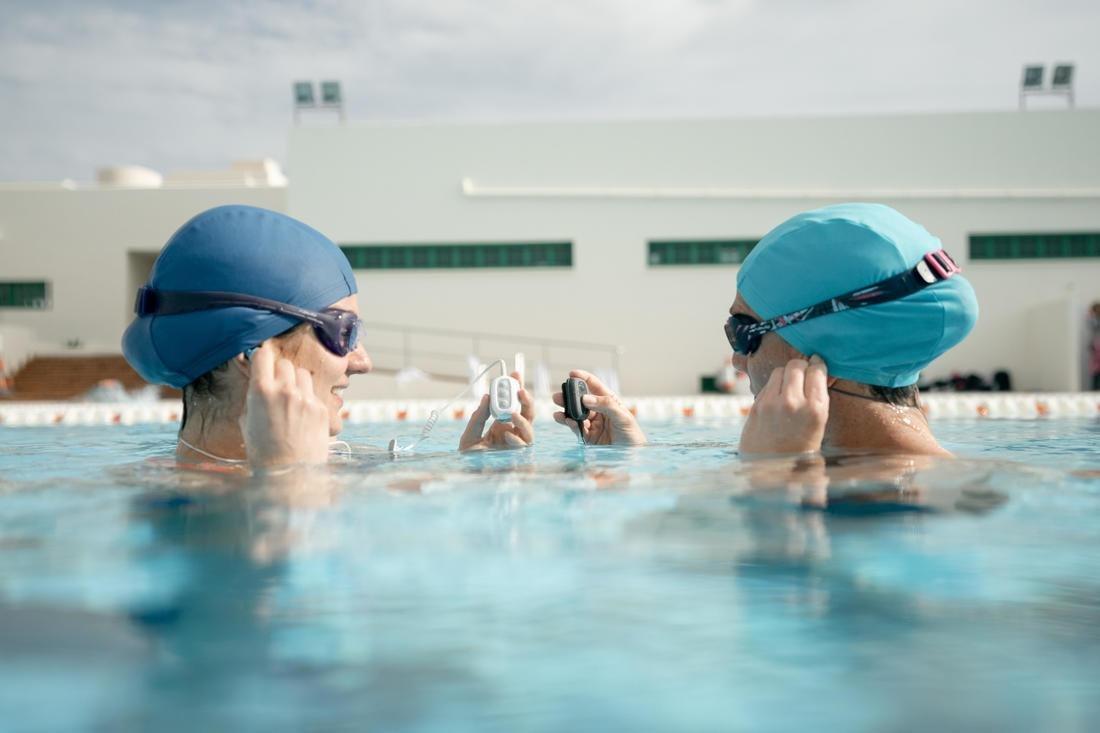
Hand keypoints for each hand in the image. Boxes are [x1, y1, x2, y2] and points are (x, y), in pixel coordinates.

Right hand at [240, 342, 330, 467]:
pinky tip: (302, 415)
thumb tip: (258, 385)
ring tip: (291, 399)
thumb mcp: (247, 422)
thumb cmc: (263, 452)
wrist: (289, 474)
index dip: (261, 358)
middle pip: (284, 364)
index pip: (262, 355)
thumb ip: (254, 399)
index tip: (261, 363)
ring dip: (296, 381)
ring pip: (302, 374)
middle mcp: (285, 390)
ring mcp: (305, 398)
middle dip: (279, 372)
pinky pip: (313, 393)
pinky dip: (307, 398)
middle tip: (277, 386)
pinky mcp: (321, 408)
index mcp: (261, 391)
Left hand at [458, 371, 534, 451]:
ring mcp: (516, 447)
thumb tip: (486, 397)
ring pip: (530, 431)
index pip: (513, 404)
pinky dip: (516, 438)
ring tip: (511, 413)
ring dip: (523, 420)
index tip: (515, 373)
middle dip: (526, 400)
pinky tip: (506, 434)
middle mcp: (512, 435)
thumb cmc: (469, 459)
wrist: (467, 478)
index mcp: (502, 426)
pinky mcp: (518, 459)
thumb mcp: (469, 434)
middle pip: (527, 415)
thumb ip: (478, 417)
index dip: (516, 389)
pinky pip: (523, 447)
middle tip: (520, 389)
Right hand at [552, 369, 646, 445]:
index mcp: (609, 402)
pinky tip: (566, 420)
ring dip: (566, 410)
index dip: (583, 378)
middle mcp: (599, 411)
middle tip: (559, 394)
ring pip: (576, 414)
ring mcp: (593, 424)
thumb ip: (605, 405)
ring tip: (557, 408)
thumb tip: (586, 398)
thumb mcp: (622, 417)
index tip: (572, 373)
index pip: (595, 386)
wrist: (632, 456)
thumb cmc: (632, 435)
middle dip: (569, 396)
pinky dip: (570, 424)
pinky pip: (576, 428)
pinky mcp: (588, 437)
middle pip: (581, 400)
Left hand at [738, 355, 828, 455]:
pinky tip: (777, 397)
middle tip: (803, 374)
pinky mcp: (756, 406)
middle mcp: (794, 402)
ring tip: (789, 386)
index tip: (816, 364)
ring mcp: (773, 403)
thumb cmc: (800, 452)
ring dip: (786, 375)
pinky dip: (773, 386)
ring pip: (780, 371)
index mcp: (816, 410)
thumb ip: (817, 401)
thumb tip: (818, 372)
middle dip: (801, 367)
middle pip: (797, 365)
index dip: (817, 365)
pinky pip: (767, 384)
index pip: (817, 370)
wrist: (771, 474)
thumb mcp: (818, 428)